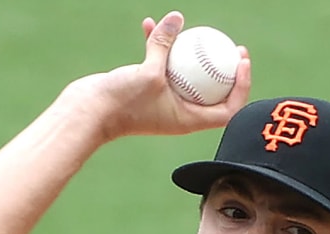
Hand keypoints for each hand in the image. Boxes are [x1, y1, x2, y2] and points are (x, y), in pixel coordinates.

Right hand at [57, 11, 251, 142]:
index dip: (241, 87)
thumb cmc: (122, 102)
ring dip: (194, 57)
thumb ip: (163, 44)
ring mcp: (163, 100)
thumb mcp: (148, 72)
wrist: (88, 113)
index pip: (228, 109)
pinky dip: (157, 47)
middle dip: (226, 72)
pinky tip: (149, 23)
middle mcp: (180, 112)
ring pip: (186, 76)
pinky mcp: (146, 89)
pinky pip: (159, 66)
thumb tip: (177, 17)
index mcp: (189, 120)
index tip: (240, 63)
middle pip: (214, 93)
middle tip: (234, 49)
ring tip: (201, 35)